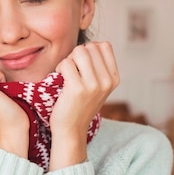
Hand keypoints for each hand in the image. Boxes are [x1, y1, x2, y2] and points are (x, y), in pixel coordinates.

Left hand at [49, 42, 119, 169]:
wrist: (71, 131)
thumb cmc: (79, 106)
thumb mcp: (97, 87)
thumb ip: (99, 67)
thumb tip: (93, 44)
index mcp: (114, 78)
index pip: (104, 46)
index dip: (89, 50)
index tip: (82, 65)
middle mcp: (107, 81)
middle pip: (90, 46)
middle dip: (77, 55)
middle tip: (72, 71)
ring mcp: (94, 85)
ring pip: (79, 51)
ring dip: (68, 60)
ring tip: (66, 74)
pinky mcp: (78, 89)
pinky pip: (66, 63)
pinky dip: (59, 69)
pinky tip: (60, 80)